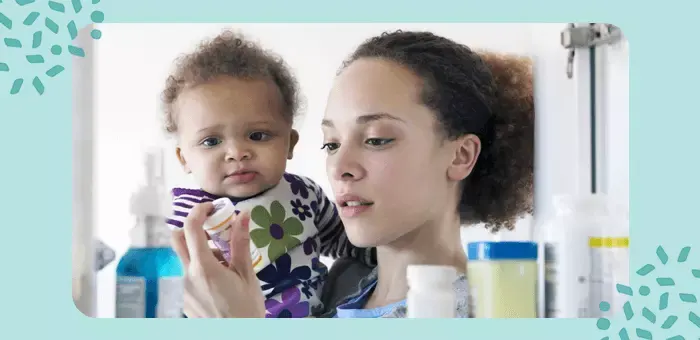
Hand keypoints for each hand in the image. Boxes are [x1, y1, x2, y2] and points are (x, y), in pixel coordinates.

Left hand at [171, 202, 265, 317]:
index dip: (199, 211)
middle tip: (214, 230)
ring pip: (183, 258)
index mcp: (203, 268)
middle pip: (177, 239)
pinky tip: (218, 280)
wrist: (238, 338)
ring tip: (224, 262)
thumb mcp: (247, 275)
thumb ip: (241, 243)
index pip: (191, 228)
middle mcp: (187, 276)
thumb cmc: (246, 309)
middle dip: (192, 228)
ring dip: (199, 250)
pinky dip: (199, 268)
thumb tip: (242, 215)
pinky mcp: (183, 300)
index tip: (212, 207)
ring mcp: (182, 289)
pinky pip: (187, 275)